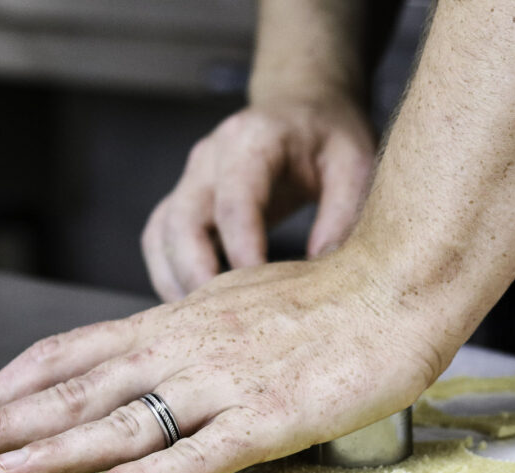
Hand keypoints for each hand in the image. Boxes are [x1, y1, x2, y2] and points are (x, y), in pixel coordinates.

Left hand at [0, 254, 440, 472]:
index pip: (74, 350)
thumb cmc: (327, 295)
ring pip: (125, 420)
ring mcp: (227, 383)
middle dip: (8, 419)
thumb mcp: (238, 300)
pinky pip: (197, 455)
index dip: (14, 382)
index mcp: (178, 321)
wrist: (398, 282)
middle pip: (81, 387)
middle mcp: (187, 347)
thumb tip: (149, 351)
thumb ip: (190, 329)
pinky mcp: (271, 419)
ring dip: (55, 450)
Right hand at [142, 97, 374, 301]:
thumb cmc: (330, 136)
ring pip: (162, 233)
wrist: (303, 108)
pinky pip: (160, 240)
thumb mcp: (355, 163)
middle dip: (199, 273)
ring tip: (207, 322)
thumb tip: (322, 265)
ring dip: (177, 279)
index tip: (260, 291)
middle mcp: (210, 156)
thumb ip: (343, 211)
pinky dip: (169, 274)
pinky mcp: (185, 199)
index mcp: (253, 139)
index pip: (236, 199)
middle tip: (226, 318)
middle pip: (183, 219)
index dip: (242, 248)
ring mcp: (191, 177)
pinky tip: (196, 307)